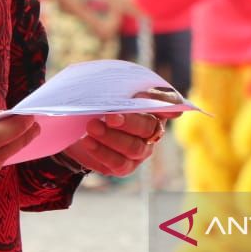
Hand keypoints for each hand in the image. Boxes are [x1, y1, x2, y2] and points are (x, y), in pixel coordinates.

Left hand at [61, 87, 181, 176]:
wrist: (80, 125)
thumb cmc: (100, 101)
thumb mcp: (108, 87)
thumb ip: (119, 86)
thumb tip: (128, 91)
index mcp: (153, 105)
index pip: (170, 101)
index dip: (164, 100)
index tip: (145, 95)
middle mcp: (152, 129)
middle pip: (148, 127)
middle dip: (129, 122)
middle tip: (109, 117)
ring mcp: (141, 150)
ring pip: (134, 147)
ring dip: (112, 137)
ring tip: (92, 127)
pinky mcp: (125, 166)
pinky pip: (118, 163)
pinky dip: (102, 152)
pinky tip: (88, 141)